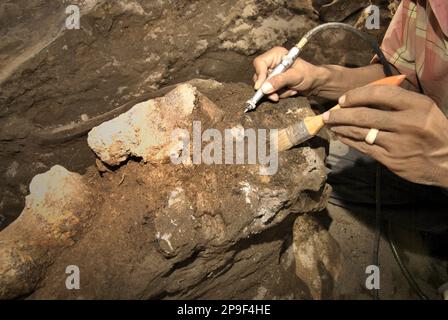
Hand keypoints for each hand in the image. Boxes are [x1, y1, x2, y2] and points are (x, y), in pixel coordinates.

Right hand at [253, 47, 323, 100]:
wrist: (315, 84)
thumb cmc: (308, 75)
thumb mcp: (295, 76)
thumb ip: (279, 81)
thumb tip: (264, 88)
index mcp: (276, 55)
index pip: (259, 63)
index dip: (259, 75)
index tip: (260, 87)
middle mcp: (272, 63)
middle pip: (259, 76)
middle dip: (269, 88)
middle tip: (276, 96)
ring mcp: (272, 73)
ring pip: (264, 86)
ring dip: (276, 92)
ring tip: (290, 90)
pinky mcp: (273, 82)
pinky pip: (269, 91)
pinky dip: (279, 94)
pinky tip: (289, 91)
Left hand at [322, 86, 447, 186]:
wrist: (447, 161)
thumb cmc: (432, 130)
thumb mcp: (423, 108)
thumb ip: (398, 100)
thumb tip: (365, 94)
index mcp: (417, 105)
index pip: (380, 94)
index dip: (357, 95)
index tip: (343, 99)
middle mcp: (408, 123)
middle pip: (365, 116)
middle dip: (341, 114)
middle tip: (327, 114)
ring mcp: (398, 143)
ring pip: (361, 133)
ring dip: (342, 128)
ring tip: (331, 124)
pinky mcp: (391, 160)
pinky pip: (364, 148)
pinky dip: (349, 141)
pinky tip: (341, 136)